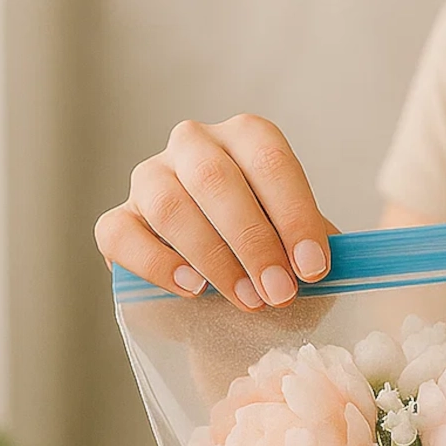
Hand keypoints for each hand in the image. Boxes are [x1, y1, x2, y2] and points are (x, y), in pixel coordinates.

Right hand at [95, 114, 336, 309]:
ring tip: (248, 301)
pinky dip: (157, 264)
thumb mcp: (304, 255)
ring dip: (214, 258)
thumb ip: (314, 252)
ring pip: (168, 205)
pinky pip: (121, 235)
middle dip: (253, 241)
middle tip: (280, 293)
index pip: (268, 157)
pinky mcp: (119, 222)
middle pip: (214, 177)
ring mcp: (149, 181)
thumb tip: (327, 264)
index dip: (294, 214)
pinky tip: (192, 291)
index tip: (312, 268)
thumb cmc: (274, 269)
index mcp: (245, 141)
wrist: (229, 304)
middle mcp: (193, 147)